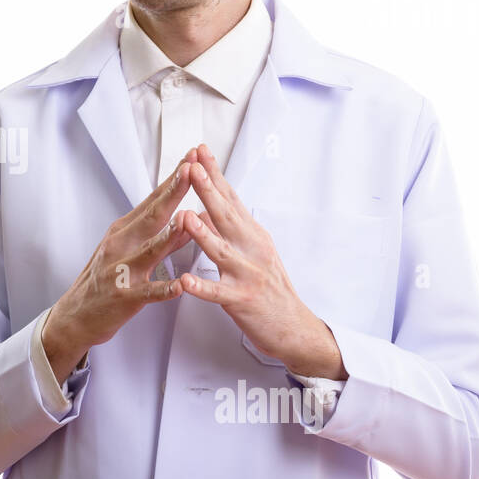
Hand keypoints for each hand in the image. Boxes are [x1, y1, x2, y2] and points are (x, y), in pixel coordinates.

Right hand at [41, 150, 201, 383]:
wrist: (75, 315)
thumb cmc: (106, 280)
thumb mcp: (130, 251)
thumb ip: (162, 236)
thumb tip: (191, 217)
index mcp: (123, 230)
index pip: (153, 200)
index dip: (172, 179)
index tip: (191, 158)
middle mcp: (120, 244)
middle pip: (152, 216)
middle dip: (173, 192)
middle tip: (192, 170)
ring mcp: (121, 270)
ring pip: (148, 250)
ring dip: (168, 235)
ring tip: (186, 220)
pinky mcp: (124, 297)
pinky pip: (148, 292)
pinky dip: (164, 289)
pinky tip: (179, 286)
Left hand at [175, 144, 347, 379]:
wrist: (293, 326)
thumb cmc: (268, 287)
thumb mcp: (251, 251)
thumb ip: (228, 229)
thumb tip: (204, 208)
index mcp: (252, 234)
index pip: (230, 198)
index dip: (214, 174)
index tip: (199, 151)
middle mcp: (252, 248)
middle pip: (226, 215)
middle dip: (208, 190)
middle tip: (192, 167)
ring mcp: (247, 274)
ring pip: (221, 251)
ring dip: (202, 234)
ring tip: (185, 217)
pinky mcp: (241, 300)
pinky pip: (218, 293)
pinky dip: (202, 287)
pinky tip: (185, 281)